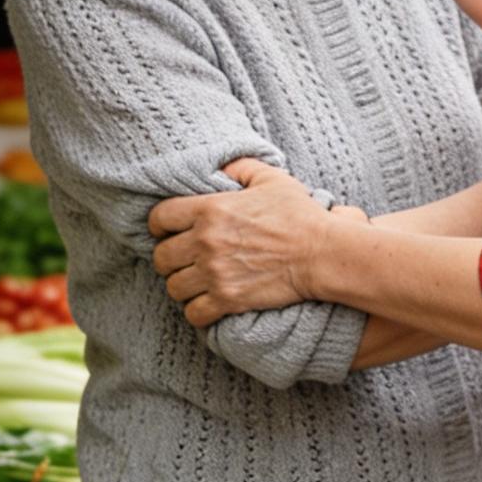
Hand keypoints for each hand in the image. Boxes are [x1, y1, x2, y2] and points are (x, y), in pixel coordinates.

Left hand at [149, 158, 329, 325]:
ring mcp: (215, 273)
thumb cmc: (300, 215)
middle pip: (161, 257)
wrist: (322, 254)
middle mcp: (206, 241)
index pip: (159, 218)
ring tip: (195, 284)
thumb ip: (240, 167)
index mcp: (210, 209)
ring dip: (182, 286)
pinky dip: (197, 311)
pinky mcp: (228, 300)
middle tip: (184, 260)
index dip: (159, 226)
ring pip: (174, 287)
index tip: (167, 231)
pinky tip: (207, 305)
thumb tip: (220, 168)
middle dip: (169, 259)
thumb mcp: (271, 179)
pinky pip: (193, 313)